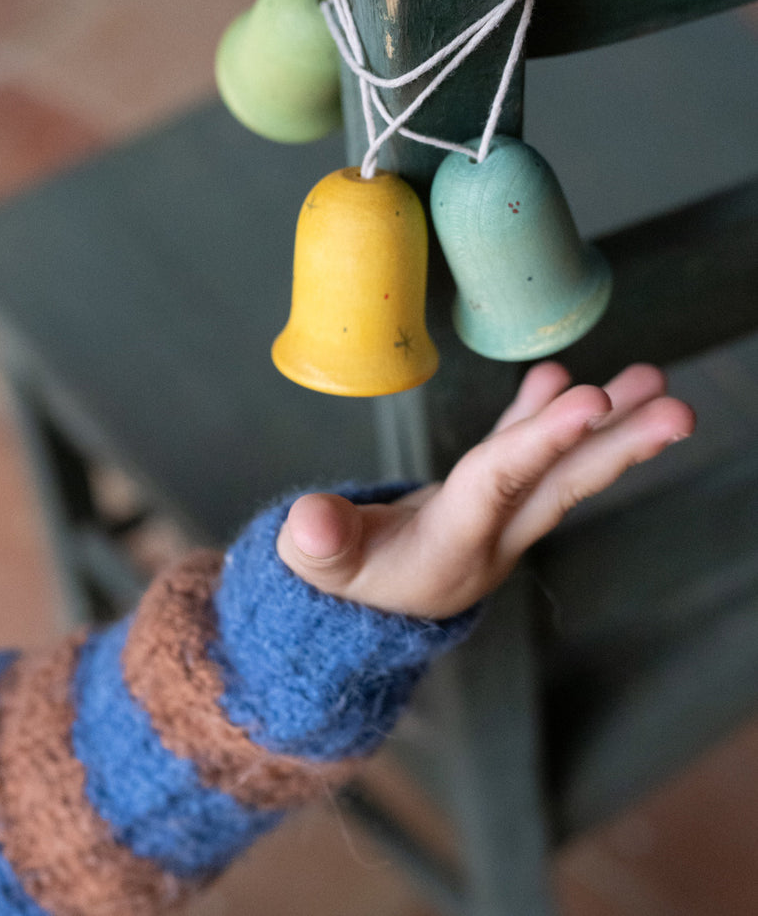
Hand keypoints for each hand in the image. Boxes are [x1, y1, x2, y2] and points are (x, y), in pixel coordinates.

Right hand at [276, 362, 694, 618]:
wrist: (361, 611)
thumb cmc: (340, 589)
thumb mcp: (317, 572)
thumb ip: (317, 547)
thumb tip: (310, 521)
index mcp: (452, 547)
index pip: (502, 485)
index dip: (542, 441)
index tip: (593, 402)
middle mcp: (490, 534)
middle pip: (562, 484)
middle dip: (620, 446)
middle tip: (678, 409)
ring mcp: (494, 516)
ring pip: (557, 465)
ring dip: (605, 426)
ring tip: (654, 380)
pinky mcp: (483, 500)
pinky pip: (522, 453)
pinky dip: (544, 417)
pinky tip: (563, 378)